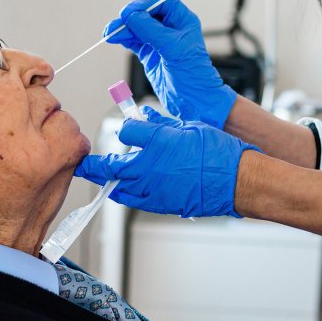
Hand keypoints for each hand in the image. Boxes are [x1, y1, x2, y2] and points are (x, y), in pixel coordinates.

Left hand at [75, 107, 259, 217]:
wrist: (236, 180)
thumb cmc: (217, 151)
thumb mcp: (188, 128)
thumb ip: (162, 124)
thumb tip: (145, 116)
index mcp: (156, 141)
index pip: (126, 132)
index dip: (127, 129)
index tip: (128, 128)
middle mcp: (149, 166)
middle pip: (110, 166)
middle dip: (95, 166)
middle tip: (85, 165)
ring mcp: (153, 189)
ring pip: (119, 189)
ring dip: (109, 183)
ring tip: (102, 179)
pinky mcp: (161, 204)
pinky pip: (136, 201)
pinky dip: (128, 195)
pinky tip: (127, 192)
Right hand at [105, 0, 237, 128]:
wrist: (194, 100)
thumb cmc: (194, 75)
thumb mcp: (173, 49)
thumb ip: (151, 30)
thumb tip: (132, 16)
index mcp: (182, 21)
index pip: (161, 2)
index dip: (144, 4)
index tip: (130, 12)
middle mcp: (171, 29)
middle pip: (145, 14)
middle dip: (130, 17)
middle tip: (118, 23)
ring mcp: (159, 42)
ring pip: (137, 28)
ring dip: (123, 29)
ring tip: (110, 32)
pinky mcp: (150, 54)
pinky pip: (134, 41)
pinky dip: (123, 39)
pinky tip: (115, 38)